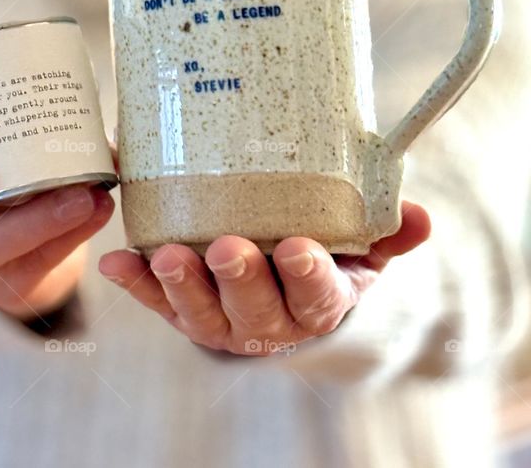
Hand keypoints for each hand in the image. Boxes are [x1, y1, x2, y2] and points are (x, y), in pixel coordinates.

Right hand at [0, 103, 114, 319]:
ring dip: (32, 221)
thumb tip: (81, 100)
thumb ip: (31, 122)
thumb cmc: (18, 171)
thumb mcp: (13, 142)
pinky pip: (31, 266)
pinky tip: (98, 209)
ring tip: (80, 197)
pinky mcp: (2, 285)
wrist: (37, 242)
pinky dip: (70, 236)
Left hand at [97, 201, 430, 355]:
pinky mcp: (180, 309)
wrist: (282, 283)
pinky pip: (155, 302)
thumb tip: (420, 216)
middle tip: (225, 248)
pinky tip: (117, 261)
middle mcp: (269, 320)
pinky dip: (135, 283)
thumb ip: (388, 232)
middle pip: (254, 309)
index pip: (318, 298)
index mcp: (318, 301)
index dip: (308, 277)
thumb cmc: (323, 251)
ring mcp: (221, 319)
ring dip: (180, 286)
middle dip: (239, 280)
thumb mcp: (361, 243)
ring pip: (200, 314)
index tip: (298, 249)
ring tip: (166, 255)